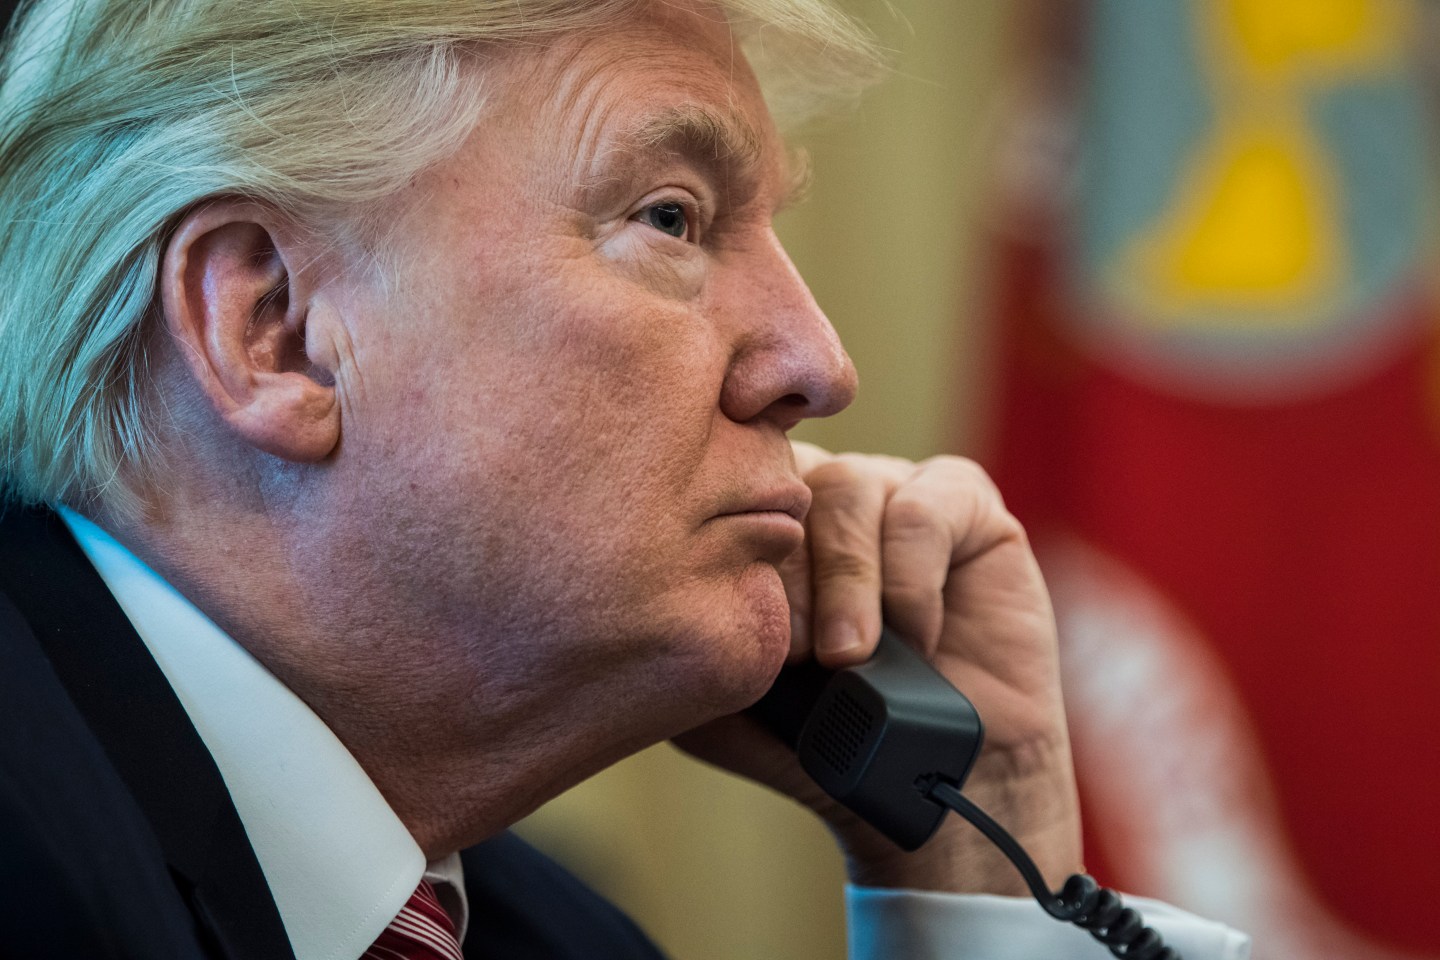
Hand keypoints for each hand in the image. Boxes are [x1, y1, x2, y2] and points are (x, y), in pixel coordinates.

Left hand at [674, 442, 1081, 894]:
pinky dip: (912, 578)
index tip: (731, 615)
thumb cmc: (824, 739)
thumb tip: (638, 610)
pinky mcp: (964, 504)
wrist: (935, 786)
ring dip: (847, 581)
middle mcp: (820, 491)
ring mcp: (893, 488)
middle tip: (790, 656)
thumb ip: (685, 645)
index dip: (721, 538)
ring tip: (846, 658)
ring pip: (850, 488)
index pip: (722, 483)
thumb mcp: (726, 700)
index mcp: (758, 521)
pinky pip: (925, 508)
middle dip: (783, 572)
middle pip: (785, 478)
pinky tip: (917, 638)